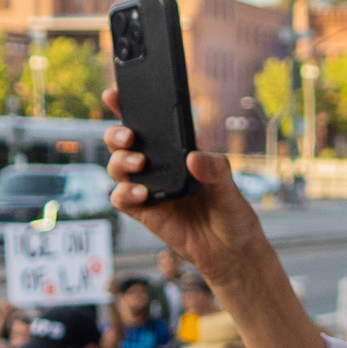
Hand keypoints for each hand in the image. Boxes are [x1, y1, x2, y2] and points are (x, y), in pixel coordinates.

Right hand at [104, 92, 270, 285]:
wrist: (231, 253)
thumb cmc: (232, 214)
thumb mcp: (231, 189)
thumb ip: (216, 171)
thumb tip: (194, 157)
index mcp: (178, 152)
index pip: (150, 124)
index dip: (128, 107)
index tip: (114, 94)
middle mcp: (159, 167)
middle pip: (124, 143)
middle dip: (117, 134)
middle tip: (129, 136)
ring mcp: (149, 188)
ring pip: (118, 167)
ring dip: (121, 162)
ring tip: (139, 164)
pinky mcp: (145, 212)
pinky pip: (122, 198)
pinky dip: (125, 193)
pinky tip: (142, 194)